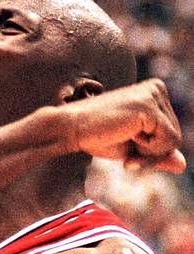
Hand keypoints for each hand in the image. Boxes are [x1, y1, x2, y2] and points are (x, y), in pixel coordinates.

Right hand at [64, 78, 185, 172]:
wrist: (70, 129)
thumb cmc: (96, 137)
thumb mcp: (132, 147)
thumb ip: (157, 153)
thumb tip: (182, 166)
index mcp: (154, 92)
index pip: (171, 132)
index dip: (152, 151)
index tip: (129, 151)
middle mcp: (157, 88)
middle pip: (176, 136)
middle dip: (151, 153)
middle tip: (125, 146)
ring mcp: (153, 95)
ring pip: (174, 140)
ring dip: (148, 152)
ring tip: (124, 138)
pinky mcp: (148, 107)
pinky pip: (168, 141)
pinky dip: (148, 150)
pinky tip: (126, 136)